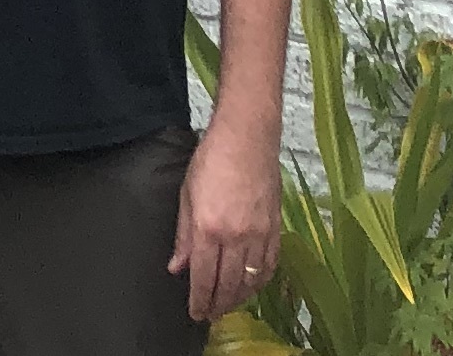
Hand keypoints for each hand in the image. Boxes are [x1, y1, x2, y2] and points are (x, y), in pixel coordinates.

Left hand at [169, 115, 280, 324]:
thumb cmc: (211, 159)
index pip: (202, 276)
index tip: (195, 312)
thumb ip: (183, 236)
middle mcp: (235, 236)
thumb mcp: (186, 195)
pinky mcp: (276, 229)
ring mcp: (259, 234)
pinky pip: (269, 266)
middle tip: (210, 315)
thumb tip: (176, 267)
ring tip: (228, 305)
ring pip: (250, 280)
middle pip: (228, 284)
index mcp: (208, 228)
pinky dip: (260, 282)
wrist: (247, 137)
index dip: (199, 300)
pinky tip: (252, 287)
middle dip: (218, 304)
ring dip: (239, 298)